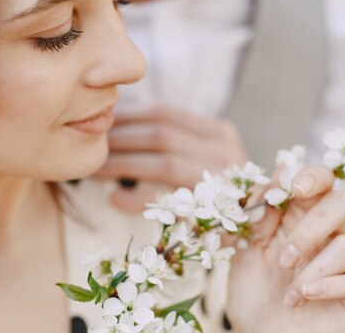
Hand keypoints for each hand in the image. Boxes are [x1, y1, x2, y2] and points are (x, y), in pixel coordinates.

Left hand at [94, 103, 247, 211]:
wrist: (254, 231)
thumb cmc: (215, 194)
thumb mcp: (202, 158)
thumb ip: (173, 140)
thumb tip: (117, 123)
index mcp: (219, 132)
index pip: (165, 112)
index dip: (128, 116)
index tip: (101, 124)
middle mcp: (225, 151)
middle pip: (162, 135)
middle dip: (120, 139)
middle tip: (90, 146)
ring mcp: (224, 181)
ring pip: (164, 163)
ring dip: (122, 165)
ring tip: (93, 169)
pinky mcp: (216, 212)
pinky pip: (170, 201)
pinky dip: (139, 199)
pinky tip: (115, 198)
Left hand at [226, 166, 344, 332]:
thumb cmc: (253, 291)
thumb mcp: (243, 249)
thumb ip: (255, 214)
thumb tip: (277, 168)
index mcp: (300, 219)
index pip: (320, 183)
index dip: (313, 177)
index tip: (293, 188)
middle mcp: (328, 238)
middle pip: (342, 204)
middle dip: (311, 226)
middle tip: (284, 256)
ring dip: (311, 268)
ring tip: (288, 291)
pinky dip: (330, 287)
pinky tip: (304, 296)